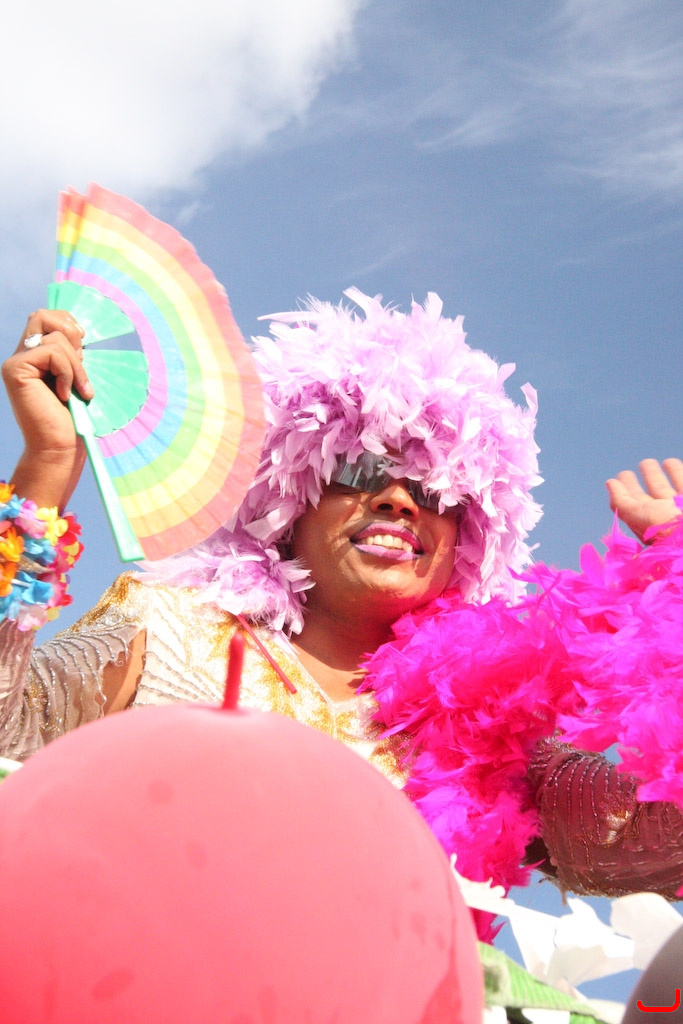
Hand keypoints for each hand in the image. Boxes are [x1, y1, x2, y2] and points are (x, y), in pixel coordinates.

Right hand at [2, 309, 93, 508]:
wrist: (60, 446)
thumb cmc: (72, 418)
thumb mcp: (76, 377)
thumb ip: (71, 354)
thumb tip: (78, 329)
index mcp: (35, 357)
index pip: (47, 318)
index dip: (68, 325)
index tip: (83, 349)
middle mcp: (21, 356)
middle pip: (43, 316)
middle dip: (70, 333)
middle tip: (81, 361)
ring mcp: (16, 362)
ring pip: (55, 338)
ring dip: (76, 365)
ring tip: (77, 390)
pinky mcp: (16, 370)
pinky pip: (52, 352)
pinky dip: (68, 372)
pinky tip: (65, 394)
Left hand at [606, 458, 682, 542]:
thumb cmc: (666, 528)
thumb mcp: (637, 515)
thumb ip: (622, 501)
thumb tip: (610, 483)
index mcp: (648, 521)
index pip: (633, 504)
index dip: (624, 491)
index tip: (615, 479)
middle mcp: (665, 514)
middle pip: (652, 494)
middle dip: (643, 480)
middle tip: (635, 468)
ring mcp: (680, 507)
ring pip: (668, 487)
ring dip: (657, 475)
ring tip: (649, 462)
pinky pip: (682, 481)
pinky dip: (677, 471)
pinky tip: (671, 462)